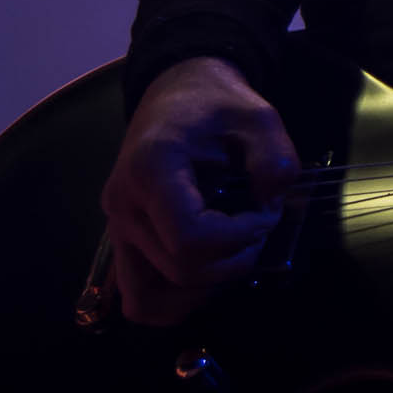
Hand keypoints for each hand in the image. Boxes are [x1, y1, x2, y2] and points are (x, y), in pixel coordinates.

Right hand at [99, 56, 299, 324]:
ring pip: (149, 299)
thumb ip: (276, 160)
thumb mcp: (259, 118)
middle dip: (233, 260)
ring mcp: (117, 227)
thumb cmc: (217, 104)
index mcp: (152, 169)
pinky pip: (139, 297)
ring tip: (232, 253)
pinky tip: (208, 269)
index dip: (240, 238)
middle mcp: (123, 205)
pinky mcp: (122, 241)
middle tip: (258, 227)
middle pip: (179, 271)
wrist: (177, 93)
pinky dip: (175, 299)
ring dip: (202, 290)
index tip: (266, 213)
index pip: (190, 239)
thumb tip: (272, 205)